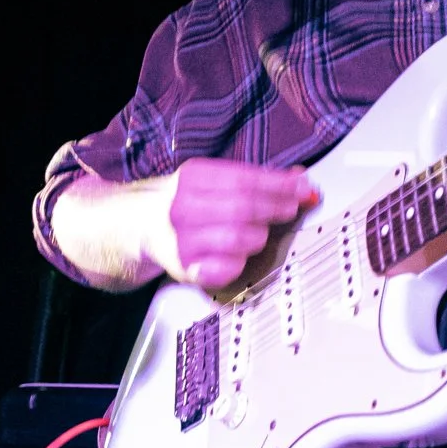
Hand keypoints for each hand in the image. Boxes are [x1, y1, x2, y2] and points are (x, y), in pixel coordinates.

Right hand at [145, 159, 316, 289]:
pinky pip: (228, 268)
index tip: (304, 188)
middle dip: (277, 208)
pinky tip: (239, 254)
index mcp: (193, 178)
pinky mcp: (186, 269)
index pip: (245, 179)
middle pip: (244, 208)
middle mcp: (183, 208)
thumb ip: (256, 179)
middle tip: (292, 208)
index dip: (280, 185)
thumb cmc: (189, 201)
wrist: (143, 227)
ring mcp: (182, 240)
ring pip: (240, 239)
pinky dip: (242, 261)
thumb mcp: (215, 179)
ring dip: (259, 236)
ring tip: (259, 232)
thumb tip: (300, 180)